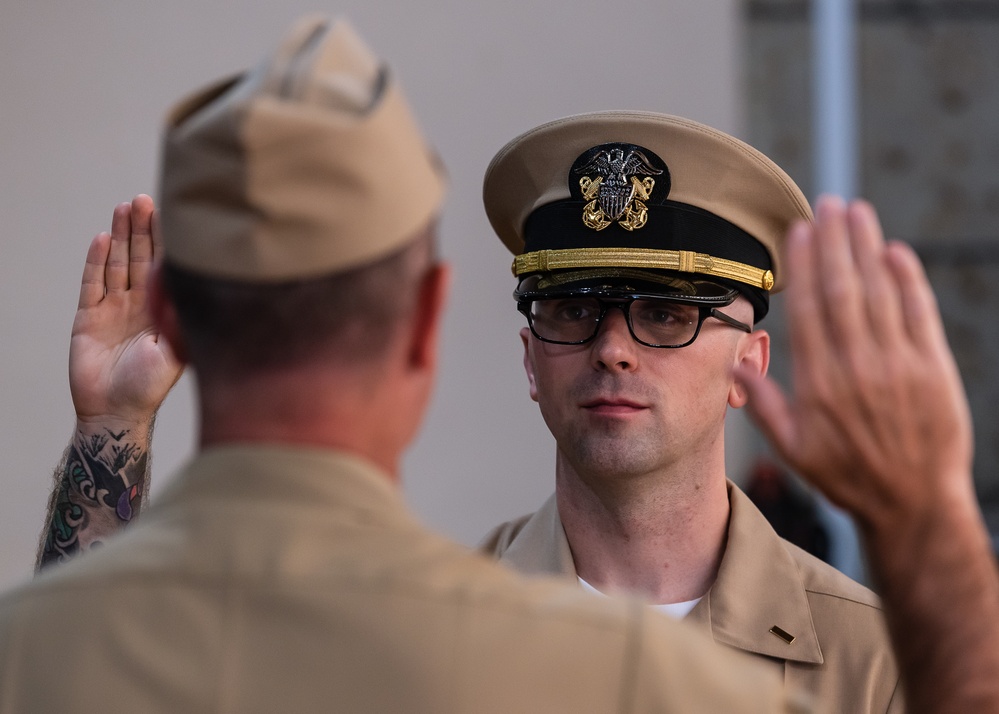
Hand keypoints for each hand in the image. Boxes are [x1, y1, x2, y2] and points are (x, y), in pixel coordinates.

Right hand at [69, 195, 183, 427]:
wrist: (115, 411)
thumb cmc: (150, 387)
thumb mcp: (177, 352)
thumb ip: (182, 321)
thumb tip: (195, 288)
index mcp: (164, 311)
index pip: (166, 268)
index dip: (166, 242)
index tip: (170, 214)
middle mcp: (140, 305)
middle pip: (139, 258)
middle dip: (142, 229)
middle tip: (143, 200)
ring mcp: (113, 309)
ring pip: (116, 264)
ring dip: (119, 237)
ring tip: (123, 209)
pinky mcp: (88, 317)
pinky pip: (91, 283)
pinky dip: (95, 261)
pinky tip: (101, 239)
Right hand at [735, 196, 972, 533]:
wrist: (913, 502)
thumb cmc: (847, 476)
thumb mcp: (793, 451)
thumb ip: (763, 406)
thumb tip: (733, 363)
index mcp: (821, 384)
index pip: (811, 310)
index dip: (805, 266)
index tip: (800, 231)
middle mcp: (859, 367)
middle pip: (844, 291)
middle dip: (835, 242)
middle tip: (827, 203)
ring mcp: (899, 364)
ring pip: (880, 293)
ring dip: (867, 248)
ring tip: (856, 212)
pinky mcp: (933, 367)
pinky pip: (919, 313)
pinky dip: (908, 280)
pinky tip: (896, 251)